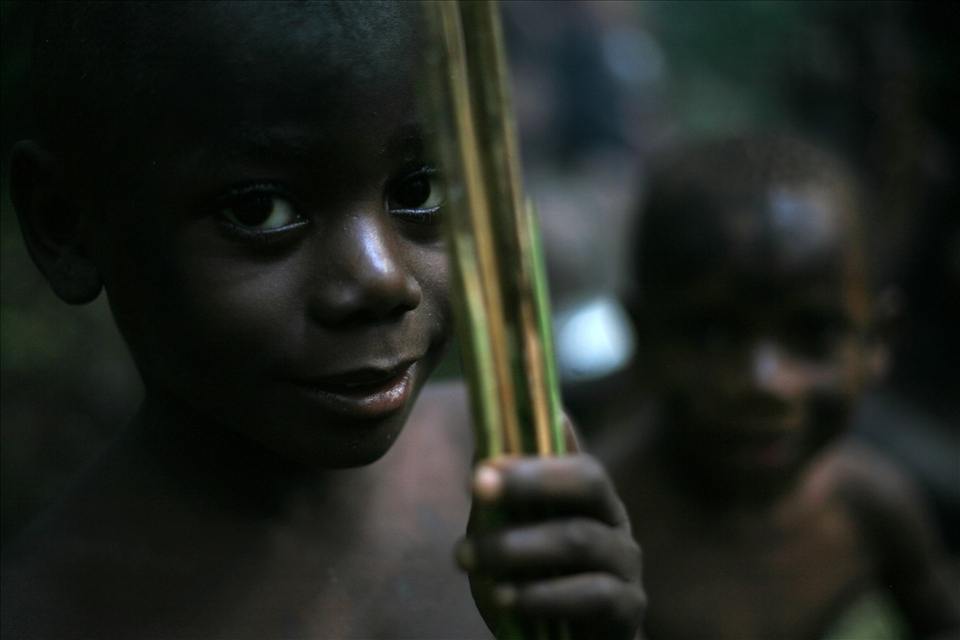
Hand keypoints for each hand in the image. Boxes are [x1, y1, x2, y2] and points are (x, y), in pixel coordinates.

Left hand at [457, 455, 644, 639]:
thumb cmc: (535, 579)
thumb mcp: (510, 534)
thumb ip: (502, 497)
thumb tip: (484, 444)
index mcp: (590, 495)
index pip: (572, 458)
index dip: (531, 458)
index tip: (484, 465)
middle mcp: (613, 520)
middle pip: (588, 484)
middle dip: (529, 481)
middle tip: (477, 489)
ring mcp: (625, 564)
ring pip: (579, 540)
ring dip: (515, 545)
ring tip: (467, 555)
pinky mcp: (627, 609)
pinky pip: (591, 595)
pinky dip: (541, 594)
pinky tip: (502, 597)